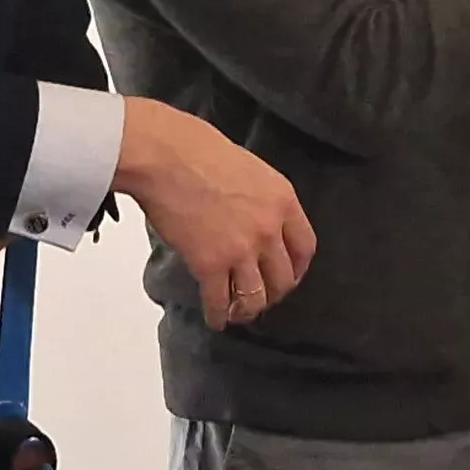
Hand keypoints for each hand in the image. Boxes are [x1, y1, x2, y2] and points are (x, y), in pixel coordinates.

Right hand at [114, 98, 316, 329]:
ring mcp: (241, 249)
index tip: (290, 275)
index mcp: (283, 201)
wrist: (164, 156)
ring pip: (256, 296)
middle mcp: (269, 229)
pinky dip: (218, 315)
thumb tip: (255, 218)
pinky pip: (220, 301)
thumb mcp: (250, 168)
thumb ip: (261, 199)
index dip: (298, 268)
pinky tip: (215, 318)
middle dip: (274, 292)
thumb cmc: (197, 150)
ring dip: (249, 309)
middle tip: (263, 296)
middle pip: (284, 278)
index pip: (305, 247)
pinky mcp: (210, 264)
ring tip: (240, 312)